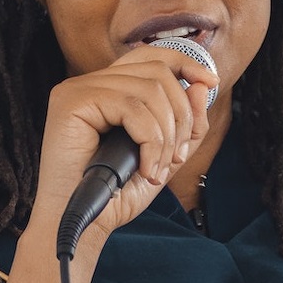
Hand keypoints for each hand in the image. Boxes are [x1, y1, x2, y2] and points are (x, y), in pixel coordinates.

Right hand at [29, 44, 217, 244]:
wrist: (85, 225)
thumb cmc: (117, 194)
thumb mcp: (166, 156)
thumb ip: (186, 124)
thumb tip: (201, 86)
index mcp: (109, 90)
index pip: (151, 56)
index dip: (185, 62)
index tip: (211, 82)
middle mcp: (91, 83)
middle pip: (157, 72)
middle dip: (180, 116)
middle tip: (176, 157)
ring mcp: (78, 89)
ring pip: (149, 90)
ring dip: (166, 135)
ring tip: (158, 169)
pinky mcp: (72, 101)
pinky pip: (131, 107)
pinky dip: (150, 141)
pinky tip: (145, 169)